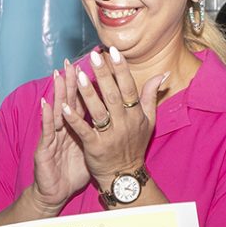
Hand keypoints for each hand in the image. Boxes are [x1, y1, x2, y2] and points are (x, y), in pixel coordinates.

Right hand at [29, 63, 91, 213]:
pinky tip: (45, 103)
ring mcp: (53, 136)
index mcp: (77, 126)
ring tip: (58, 74)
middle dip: (71, 81)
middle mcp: (64, 127)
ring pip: (56, 111)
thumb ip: (101, 131)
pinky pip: (47, 131)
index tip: (93, 66)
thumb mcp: (90, 148)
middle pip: (69, 101)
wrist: (56, 191)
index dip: (88, 84)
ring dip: (57, 93)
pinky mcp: (45, 148)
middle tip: (72, 61)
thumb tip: (117, 119)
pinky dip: (46, 117)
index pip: (83, 101)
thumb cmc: (73, 170)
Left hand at [59, 47, 164, 184]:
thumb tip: (161, 74)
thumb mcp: (148, 121)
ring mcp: (109, 136)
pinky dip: (74, 119)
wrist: (125, 175)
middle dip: (103, 75)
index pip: (129, 88)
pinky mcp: (94, 147)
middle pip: (113, 95)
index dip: (121, 69)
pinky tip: (64, 106)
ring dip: (88, 93)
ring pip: (98, 111)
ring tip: (79, 75)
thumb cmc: (135, 145)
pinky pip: (83, 131)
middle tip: (93, 56)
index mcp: (135, 115)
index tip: (113, 51)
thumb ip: (150, 96)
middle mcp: (124, 124)